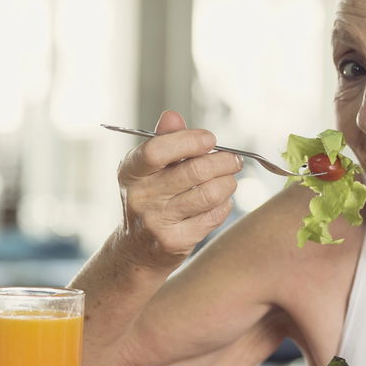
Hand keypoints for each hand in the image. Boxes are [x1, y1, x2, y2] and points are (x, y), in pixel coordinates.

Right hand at [115, 110, 241, 269]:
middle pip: (194, 171)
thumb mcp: (148, 169)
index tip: (210, 139)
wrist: (136, 249)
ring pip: (209, 194)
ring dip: (228, 183)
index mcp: (130, 171)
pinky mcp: (174, 242)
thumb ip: (163, 141)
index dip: (190, 141)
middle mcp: (140, 197)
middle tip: (234, 160)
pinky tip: (220, 201)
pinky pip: (213, 216)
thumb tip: (172, 116)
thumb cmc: (150, 198)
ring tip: (229, 179)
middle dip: (223, 161)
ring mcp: (156, 221)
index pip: (158, 150)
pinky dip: (224, 205)